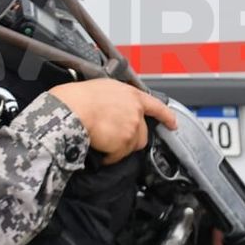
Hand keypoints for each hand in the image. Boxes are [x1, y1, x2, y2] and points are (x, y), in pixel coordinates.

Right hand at [48, 79, 175, 162]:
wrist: (72, 110)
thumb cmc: (77, 98)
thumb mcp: (102, 88)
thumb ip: (116, 98)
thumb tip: (114, 107)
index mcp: (131, 95)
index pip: (156, 106)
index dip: (166, 116)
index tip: (173, 124)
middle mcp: (135, 111)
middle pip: (142, 134)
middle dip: (130, 139)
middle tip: (112, 137)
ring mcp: (132, 127)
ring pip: (131, 146)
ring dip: (118, 147)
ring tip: (102, 140)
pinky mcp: (125, 143)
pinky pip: (118, 156)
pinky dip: (109, 156)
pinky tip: (99, 147)